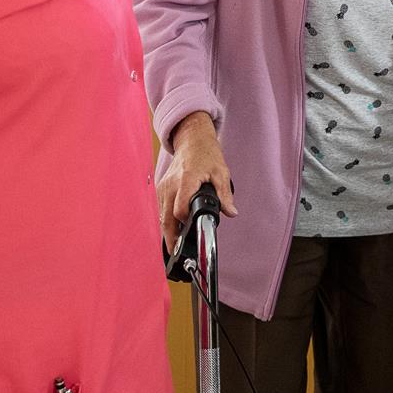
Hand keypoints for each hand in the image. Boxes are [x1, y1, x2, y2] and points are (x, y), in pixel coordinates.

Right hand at [158, 111, 236, 249]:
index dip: (185, 222)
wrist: (192, 139)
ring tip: (176, 246)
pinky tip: (174, 230)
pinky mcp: (161, 188)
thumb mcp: (221, 172)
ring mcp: (163, 187)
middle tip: (176, 253)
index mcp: (186, 180)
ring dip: (168, 230)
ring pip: (162, 215)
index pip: (179, 209)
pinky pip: (161, 209)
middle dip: (170, 237)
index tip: (192, 231)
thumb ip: (225, 195)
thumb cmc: (206, 154)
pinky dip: (166, 220)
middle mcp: (171, 185)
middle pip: (166, 217)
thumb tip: (231, 212)